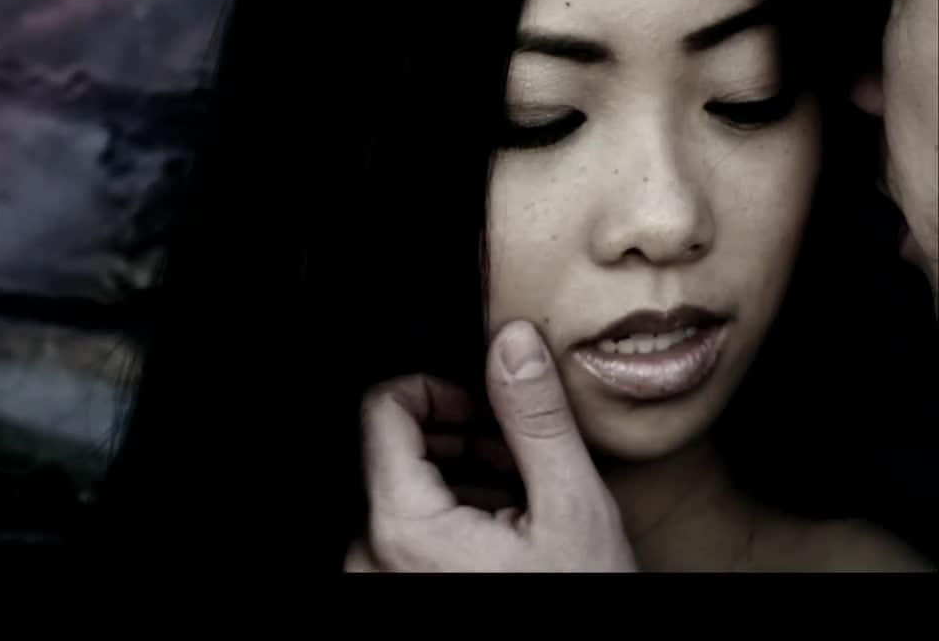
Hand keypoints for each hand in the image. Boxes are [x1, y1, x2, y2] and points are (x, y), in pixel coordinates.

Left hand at [346, 320, 636, 571]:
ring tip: (519, 508)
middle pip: (392, 453)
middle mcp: (368, 558)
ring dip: (459, 483)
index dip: (437, 392)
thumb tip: (512, 342)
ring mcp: (375, 582)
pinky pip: (401, 539)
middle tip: (518, 465)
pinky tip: (501, 543)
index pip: (381, 409)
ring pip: (401, 495)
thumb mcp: (571, 508)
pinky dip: (447, 524)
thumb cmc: (580, 606)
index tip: (484, 412)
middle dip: (460, 443)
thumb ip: (534, 418)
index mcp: (401, 527)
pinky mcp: (388, 595)